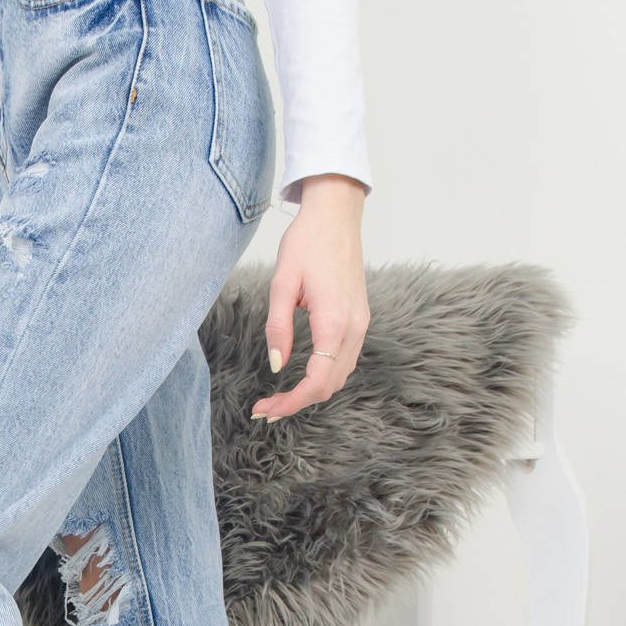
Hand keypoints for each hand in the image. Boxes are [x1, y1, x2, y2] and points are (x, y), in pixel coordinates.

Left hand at [250, 174, 369, 420]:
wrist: (336, 215)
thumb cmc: (307, 242)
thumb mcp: (281, 283)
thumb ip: (278, 328)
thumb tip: (277, 366)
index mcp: (334, 321)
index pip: (317, 381)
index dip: (291, 402)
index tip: (265, 410)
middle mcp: (354, 327)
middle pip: (329, 385)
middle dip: (297, 403)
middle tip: (264, 409)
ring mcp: (361, 324)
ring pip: (339, 376)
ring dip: (311, 392)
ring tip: (279, 398)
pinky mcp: (359, 319)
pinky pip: (345, 360)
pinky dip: (325, 376)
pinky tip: (303, 376)